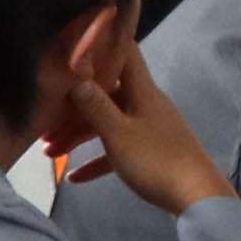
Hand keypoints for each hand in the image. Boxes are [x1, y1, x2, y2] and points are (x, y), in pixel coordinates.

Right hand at [58, 27, 228, 213]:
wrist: (197, 197)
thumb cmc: (156, 160)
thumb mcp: (118, 133)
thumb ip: (96, 105)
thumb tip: (77, 76)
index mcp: (142, 92)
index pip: (124, 54)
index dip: (102, 43)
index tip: (73, 45)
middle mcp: (146, 104)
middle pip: (106, 96)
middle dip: (74, 107)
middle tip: (43, 125)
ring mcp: (150, 129)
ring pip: (109, 124)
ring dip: (79, 136)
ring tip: (49, 153)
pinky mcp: (152, 154)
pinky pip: (118, 151)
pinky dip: (97, 160)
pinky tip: (74, 177)